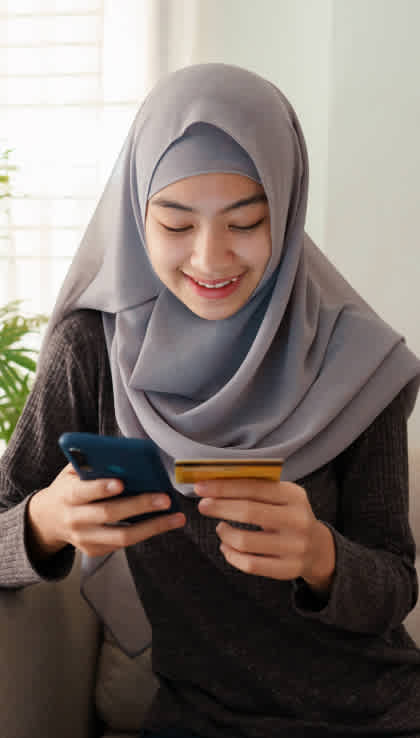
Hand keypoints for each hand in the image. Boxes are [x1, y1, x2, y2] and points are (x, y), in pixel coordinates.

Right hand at [27, 463, 184, 559]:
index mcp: (67, 495)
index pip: (83, 492)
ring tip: (175, 517)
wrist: (48, 519)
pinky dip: (147, 532)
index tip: (122, 482)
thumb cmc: (68, 488)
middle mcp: (75, 519)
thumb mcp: (71, 472)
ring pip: (122, 537)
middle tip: (165, 498)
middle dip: (139, 506)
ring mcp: (85, 539)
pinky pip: (124, 543)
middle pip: (108, 515)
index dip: (101, 488)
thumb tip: (123, 455)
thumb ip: (91, 464)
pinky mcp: (95, 550)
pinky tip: (165, 522)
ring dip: (152, 527)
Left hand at [196, 478, 334, 594]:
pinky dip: (231, 555)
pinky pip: (250, 564)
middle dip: (220, 507)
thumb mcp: (283, 496)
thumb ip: (257, 488)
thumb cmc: (289, 515)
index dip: (224, 487)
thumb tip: (216, 481)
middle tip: (203, 505)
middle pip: (248, 512)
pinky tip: (226, 547)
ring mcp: (294, 547)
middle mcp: (297, 520)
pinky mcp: (288, 569)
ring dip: (224, 533)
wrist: (318, 548)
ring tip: (220, 528)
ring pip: (245, 541)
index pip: (254, 487)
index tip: (201, 487)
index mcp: (294, 496)